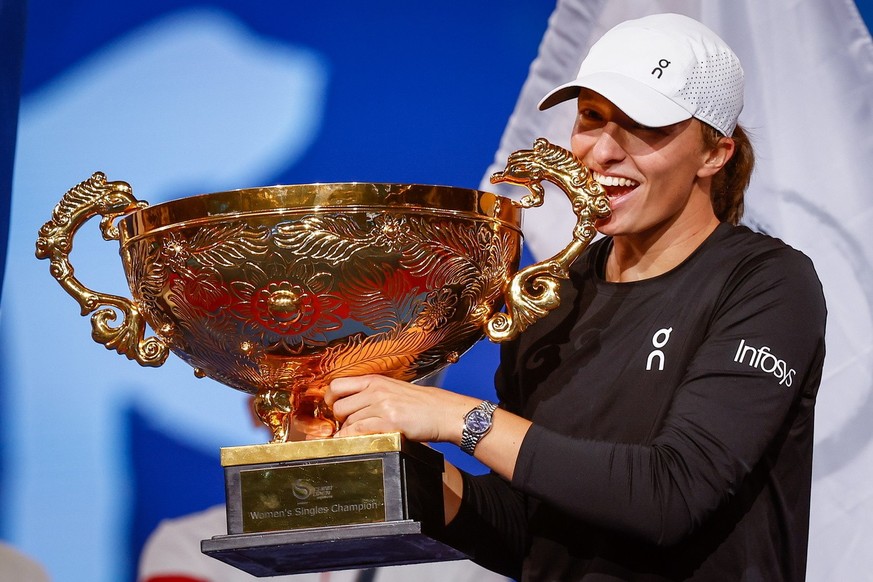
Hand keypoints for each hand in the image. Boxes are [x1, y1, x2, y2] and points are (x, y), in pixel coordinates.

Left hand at [324, 375, 477, 442]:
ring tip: (357, 435)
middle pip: (338, 405)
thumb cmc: (421, 403)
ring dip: (348, 431)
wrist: (443, 412)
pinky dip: (350, 439)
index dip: (329, 398)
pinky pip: (357, 432)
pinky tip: (352, 442)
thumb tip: (350, 405)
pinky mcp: (388, 422)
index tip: (331, 407)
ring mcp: (381, 406)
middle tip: (346, 425)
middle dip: (338, 419)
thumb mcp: (393, 389)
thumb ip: (372, 393)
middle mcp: (375, 390)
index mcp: (375, 380)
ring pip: (347, 421)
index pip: (337, 384)